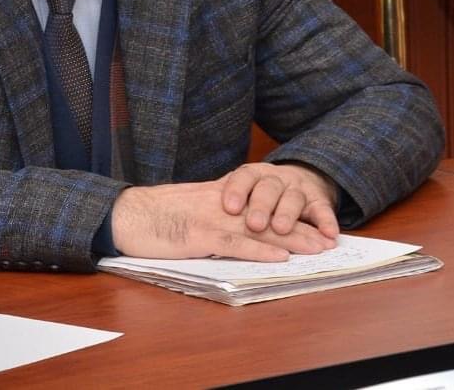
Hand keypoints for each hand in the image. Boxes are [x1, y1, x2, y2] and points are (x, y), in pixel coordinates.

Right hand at [111, 175, 336, 261]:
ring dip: (289, 239)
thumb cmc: (153, 215)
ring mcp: (210, 219)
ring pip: (258, 228)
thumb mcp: (187, 206)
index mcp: (217, 196)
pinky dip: (258, 251)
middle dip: (299, 226)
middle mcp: (220, 204)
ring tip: (316, 248)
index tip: (313, 220)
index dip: (288, 212)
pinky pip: (234, 244)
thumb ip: (212, 209)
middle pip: (267, 214)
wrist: (127, 214)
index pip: (261, 202)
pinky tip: (279, 258)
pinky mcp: (198, 235)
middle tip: (327, 236)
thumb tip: (233, 219)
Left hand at [221, 161, 339, 239]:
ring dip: (288, 213)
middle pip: (268, 188)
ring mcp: (298, 188)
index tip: (228, 206)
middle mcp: (275, 179)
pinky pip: (323, 209)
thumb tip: (191, 216)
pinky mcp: (318, 200)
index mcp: (253, 175)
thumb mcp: (242, 191)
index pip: (243, 178)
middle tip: (254, 224)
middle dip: (261, 206)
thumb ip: (224, 199)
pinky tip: (329, 234)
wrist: (298, 178)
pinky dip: (326, 221)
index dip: (236, 191)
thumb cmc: (259, 192)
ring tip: (282, 228)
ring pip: (293, 198)